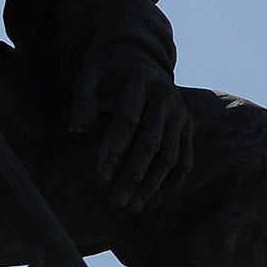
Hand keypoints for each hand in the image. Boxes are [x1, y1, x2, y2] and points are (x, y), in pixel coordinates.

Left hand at [65, 47, 193, 210]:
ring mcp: (180, 113)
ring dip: (152, 184)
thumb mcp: (90, 77)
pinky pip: (185, 160)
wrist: (139, 59)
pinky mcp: (188, 126)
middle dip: (133, 174)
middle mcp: (165, 97)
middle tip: (115, 200)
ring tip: (132, 206)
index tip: (100, 177)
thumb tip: (78, 127)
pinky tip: (153, 202)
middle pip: (151, 142)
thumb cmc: (107, 73)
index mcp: (139, 82)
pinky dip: (171, 183)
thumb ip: (82, 99)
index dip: (114, 149)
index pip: (128, 120)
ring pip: (171, 155)